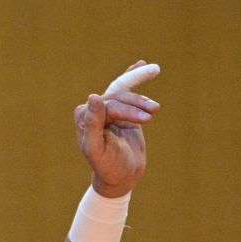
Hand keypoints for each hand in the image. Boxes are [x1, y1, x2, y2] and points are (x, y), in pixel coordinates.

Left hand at [74, 60, 160, 197]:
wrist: (121, 177)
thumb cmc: (107, 166)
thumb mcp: (97, 149)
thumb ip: (92, 124)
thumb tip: (93, 96)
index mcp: (84, 117)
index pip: (109, 106)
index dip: (128, 111)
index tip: (148, 118)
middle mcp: (93, 109)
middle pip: (118, 97)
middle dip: (137, 103)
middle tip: (156, 110)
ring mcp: (107, 109)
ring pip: (125, 93)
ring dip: (141, 98)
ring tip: (156, 108)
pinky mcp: (120, 110)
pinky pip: (126, 90)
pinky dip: (133, 76)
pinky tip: (142, 64)